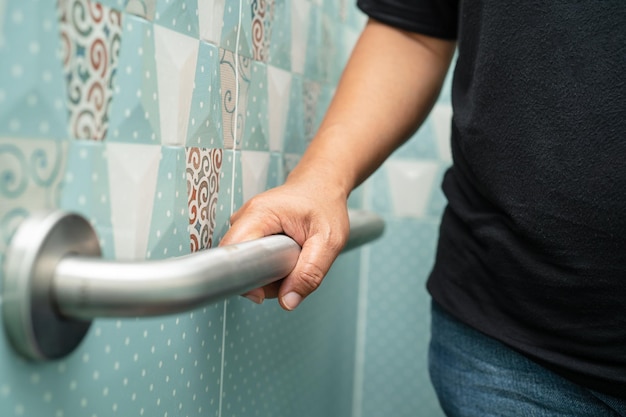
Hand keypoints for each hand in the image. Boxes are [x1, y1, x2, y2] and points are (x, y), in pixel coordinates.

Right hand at [219, 179, 349, 310]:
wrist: (322, 186)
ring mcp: (245, 225)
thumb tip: (288, 302)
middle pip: (238, 262)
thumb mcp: (329, 240)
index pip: (234, 253)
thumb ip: (310, 273)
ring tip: (293, 258)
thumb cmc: (325, 205)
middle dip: (262, 278)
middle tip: (292, 270)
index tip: (262, 292)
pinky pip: (251, 259)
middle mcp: (245, 217)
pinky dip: (269, 266)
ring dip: (268, 273)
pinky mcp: (250, 233)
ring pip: (245, 263)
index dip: (244, 278)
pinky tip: (286, 256)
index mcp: (259, 213)